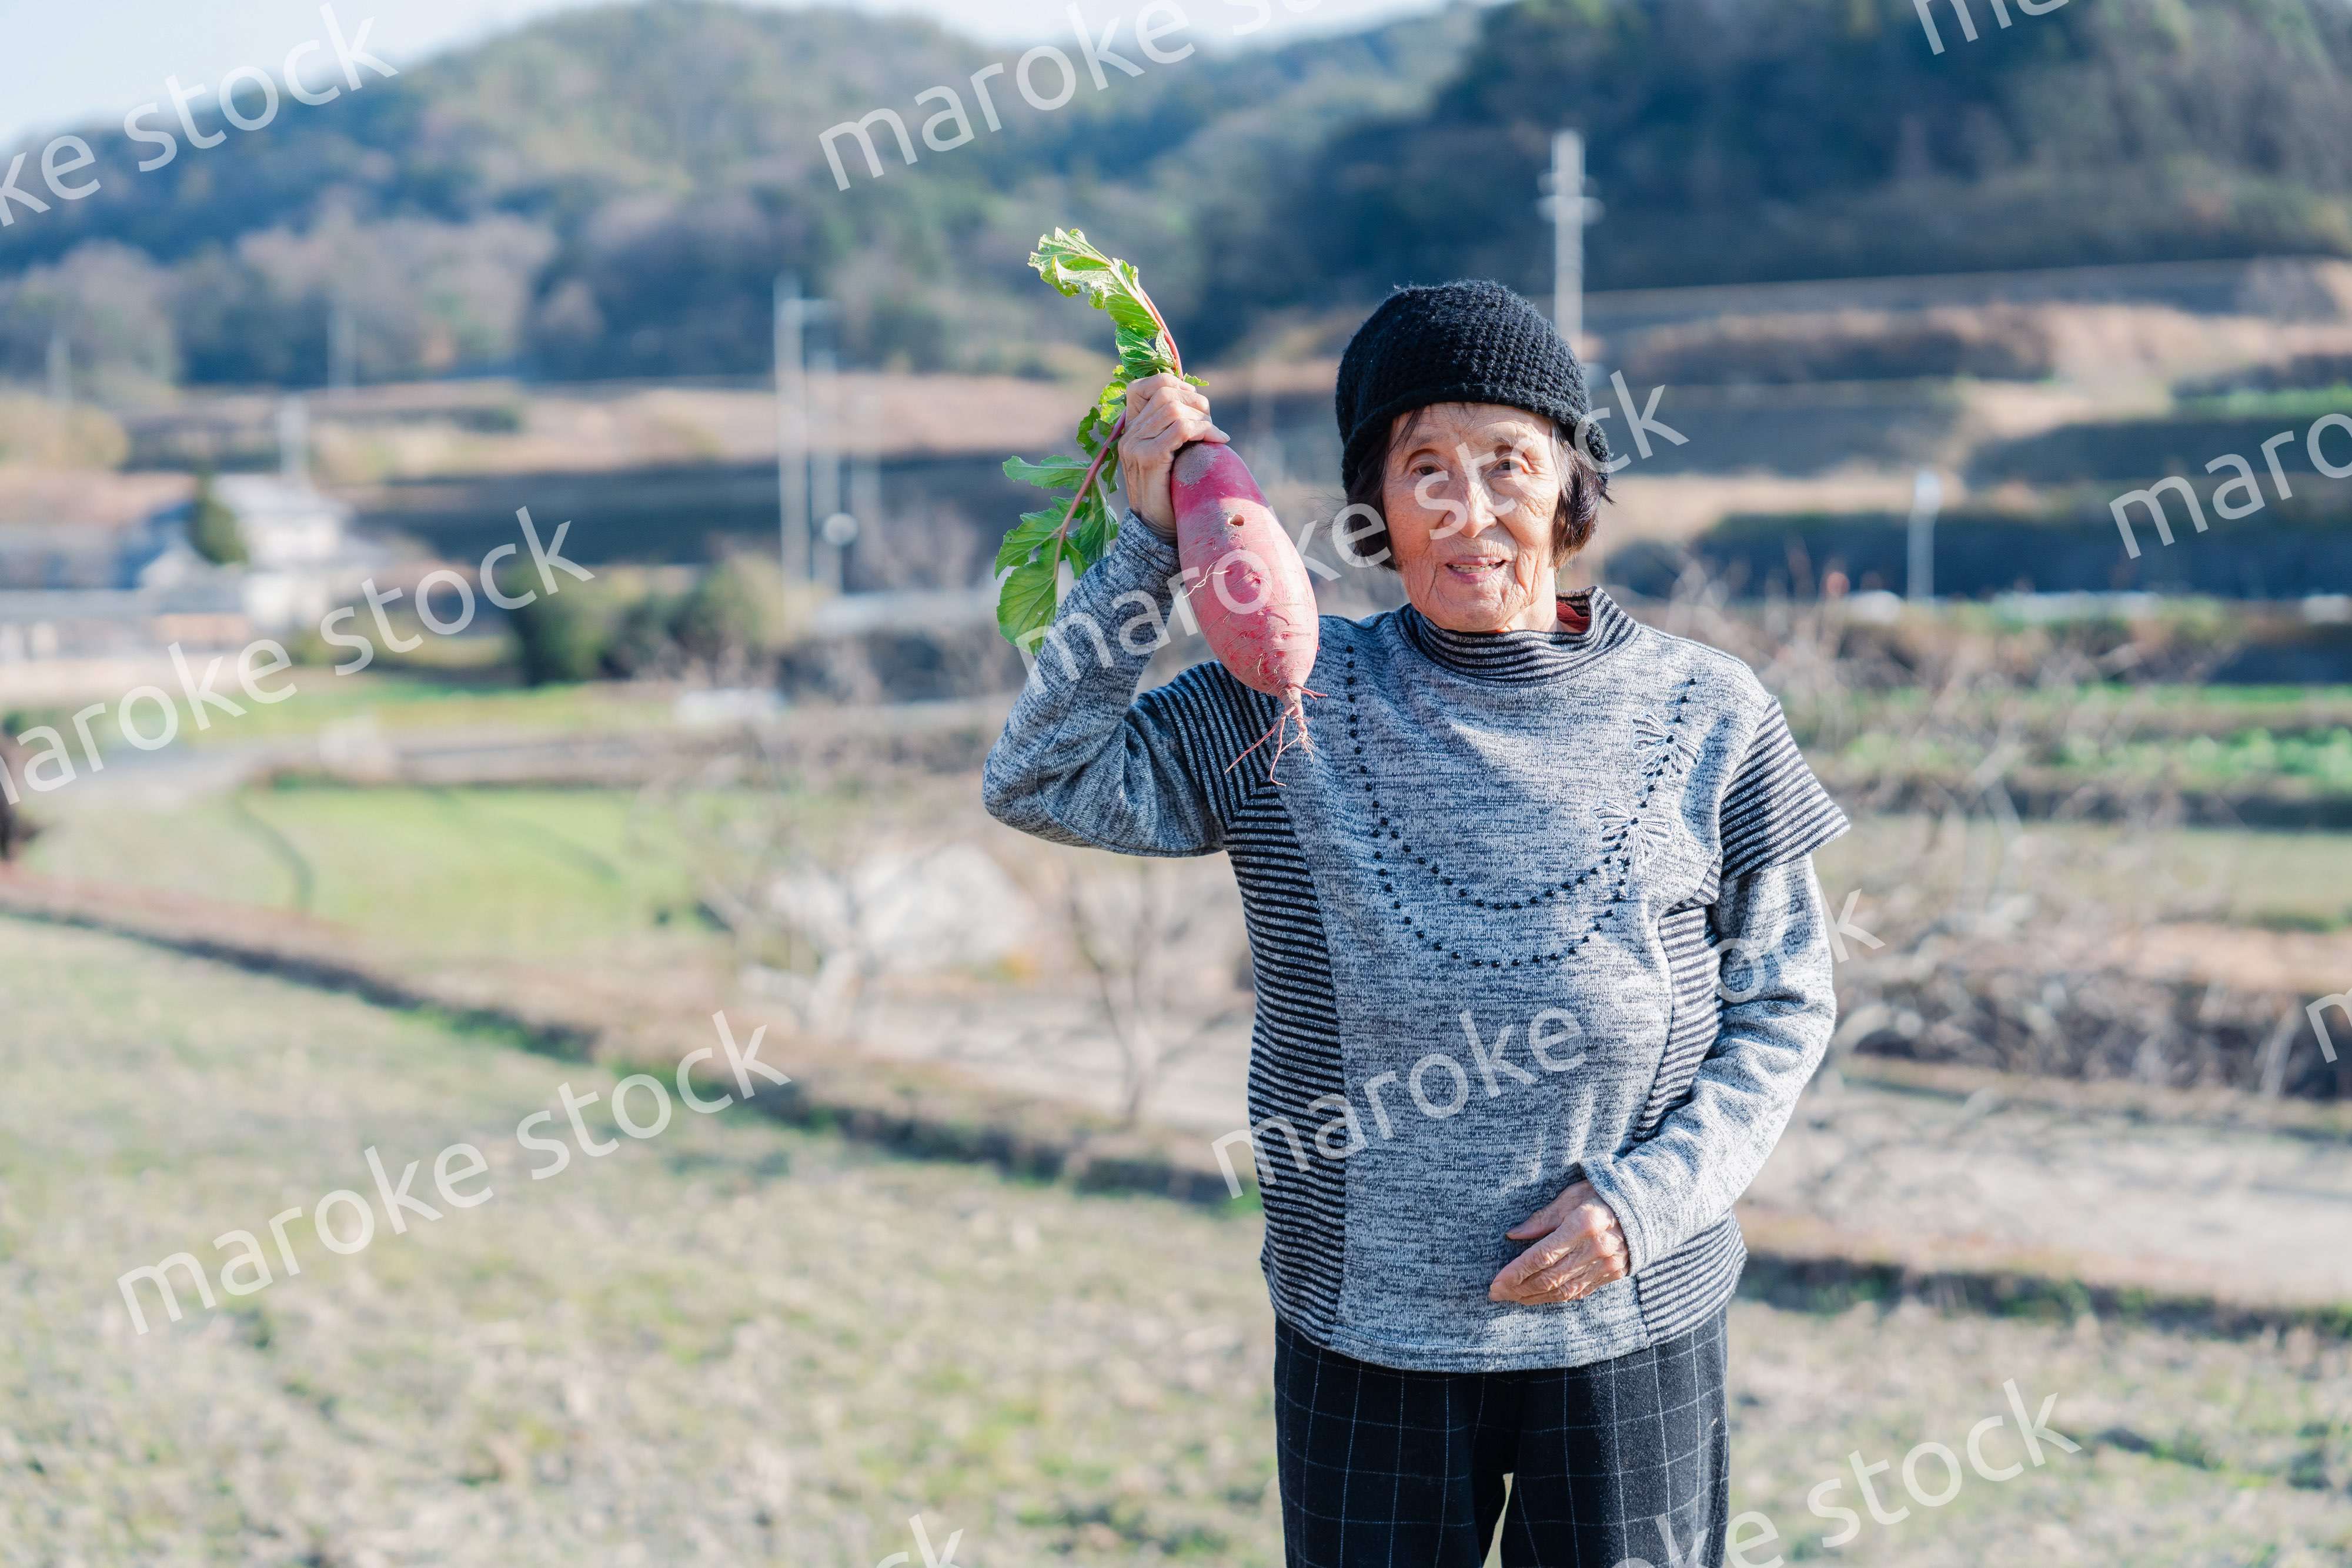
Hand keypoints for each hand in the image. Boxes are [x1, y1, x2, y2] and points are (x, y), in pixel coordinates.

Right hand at [1119, 373, 1227, 537]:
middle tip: (1210, 424)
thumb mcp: (1170, 453)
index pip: (1143, 386)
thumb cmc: (1170, 492)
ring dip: (1202, 418)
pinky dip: (1204, 430)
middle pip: (1164, 392)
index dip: (1173, 384)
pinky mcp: (1148, 458)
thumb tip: (1198, 400)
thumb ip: (1174, 428)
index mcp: (1130, 430)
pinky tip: (1217, 441)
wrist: (1157, 530)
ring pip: (1174, 409)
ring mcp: (1135, 446)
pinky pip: (1181, 429)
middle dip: (1195, 401)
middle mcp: (1129, 435)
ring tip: (1214, 435)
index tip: (1195, 404)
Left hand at [1487, 1180, 1630, 1305]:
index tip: (1496, 1281)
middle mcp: (1596, 1249)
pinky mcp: (1612, 1275)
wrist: (1647, 1207)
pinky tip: (1537, 1297)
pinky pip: (1579, 1292)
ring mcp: (1606, 1266)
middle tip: (1496, 1293)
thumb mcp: (1572, 1195)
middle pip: (1550, 1277)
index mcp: (1583, 1224)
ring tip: (1512, 1298)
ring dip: (1534, 1297)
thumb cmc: (1604, 1194)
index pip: (1542, 1255)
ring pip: (1563, 1290)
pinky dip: (1555, 1298)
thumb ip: (1543, 1217)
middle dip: (1519, 1288)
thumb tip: (1513, 1234)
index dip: (1517, 1272)